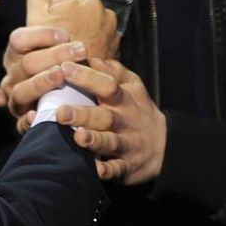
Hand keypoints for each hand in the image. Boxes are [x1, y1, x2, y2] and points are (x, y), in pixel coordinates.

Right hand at [1, 0, 117, 130]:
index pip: (19, 39)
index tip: (65, 33)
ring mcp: (17, 99)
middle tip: (80, 51)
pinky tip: (42, 115)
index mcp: (16, 53)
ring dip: (42, 83)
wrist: (67, 95)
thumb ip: (41, 1)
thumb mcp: (51, 27)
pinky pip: (22, 123)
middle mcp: (12, 75)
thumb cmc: (59, 56)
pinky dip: (30, 120)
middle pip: (25, 63)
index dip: (40, 35)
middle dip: (52, 56)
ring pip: (21, 92)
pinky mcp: (26, 120)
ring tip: (64, 76)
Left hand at [58, 57, 166, 184]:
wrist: (164, 145)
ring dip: (94, 141)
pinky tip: (95, 169)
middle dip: (83, 114)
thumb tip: (91, 55)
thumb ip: (113, 71)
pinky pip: (117, 169)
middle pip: (104, 116)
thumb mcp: (132, 86)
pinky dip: (107, 170)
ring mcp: (126, 144)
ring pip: (110, 142)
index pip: (106, 84)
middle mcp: (124, 121)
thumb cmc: (137, 110)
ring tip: (78, 137)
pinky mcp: (127, 166)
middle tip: (60, 112)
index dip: (87, 76)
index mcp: (123, 99)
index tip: (64, 67)